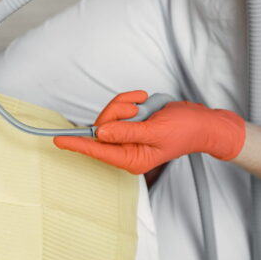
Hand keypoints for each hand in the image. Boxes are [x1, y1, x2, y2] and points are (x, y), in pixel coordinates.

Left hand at [52, 91, 244, 173]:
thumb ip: (127, 132)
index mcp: (131, 159)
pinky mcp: (129, 123)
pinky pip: (118, 107)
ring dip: (126, 105)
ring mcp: (126, 136)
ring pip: (109, 115)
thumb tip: (101, 133)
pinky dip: (130, 101)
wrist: (203, 122)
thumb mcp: (155, 131)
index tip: (57, 141)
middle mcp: (125, 149)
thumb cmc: (185, 130)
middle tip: (137, 109)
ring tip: (145, 107)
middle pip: (101, 127)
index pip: (97, 151)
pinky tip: (145, 102)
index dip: (77, 144)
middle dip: (117, 112)